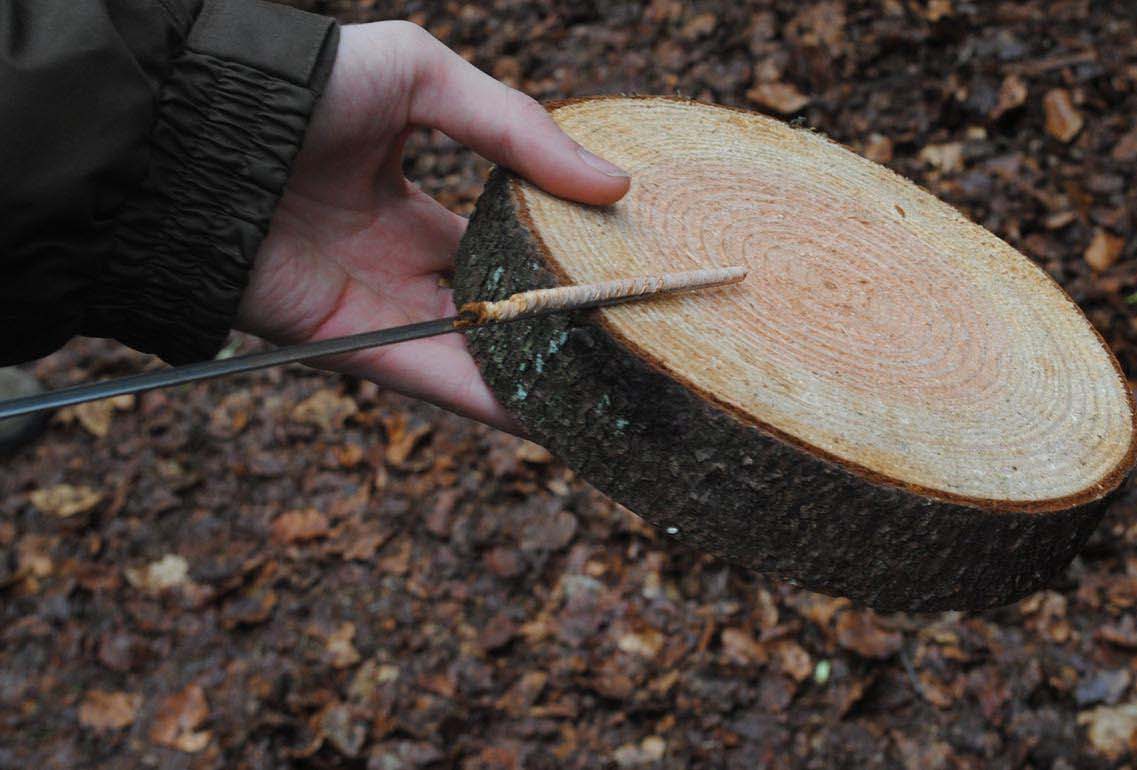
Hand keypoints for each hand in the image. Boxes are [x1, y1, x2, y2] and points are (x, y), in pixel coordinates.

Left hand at [237, 22, 629, 431]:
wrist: (204, 130)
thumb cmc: (306, 87)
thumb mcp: (424, 77)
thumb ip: (516, 128)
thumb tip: (613, 184)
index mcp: (409, 202)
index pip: (500, 241)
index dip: (557, 253)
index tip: (619, 266)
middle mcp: (396, 263)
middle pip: (493, 307)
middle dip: (553, 323)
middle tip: (629, 336)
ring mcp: (377, 308)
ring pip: (473, 356)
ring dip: (535, 375)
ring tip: (612, 392)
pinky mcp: (353, 345)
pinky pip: (437, 382)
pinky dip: (492, 404)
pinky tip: (552, 419)